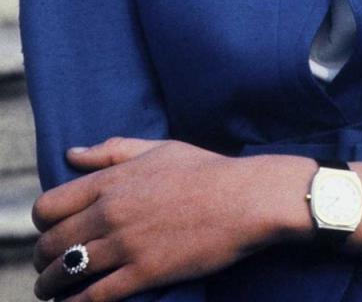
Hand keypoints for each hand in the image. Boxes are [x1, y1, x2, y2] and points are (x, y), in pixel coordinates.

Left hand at [32, 137, 315, 299]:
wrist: (245, 198)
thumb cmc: (206, 170)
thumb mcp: (158, 148)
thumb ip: (111, 150)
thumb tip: (71, 154)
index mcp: (112, 180)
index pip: (49, 206)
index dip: (42, 224)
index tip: (49, 232)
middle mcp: (110, 211)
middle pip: (50, 243)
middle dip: (43, 259)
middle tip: (48, 266)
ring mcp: (125, 244)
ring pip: (65, 272)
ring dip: (51, 286)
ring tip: (53, 291)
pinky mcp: (143, 273)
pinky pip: (93, 297)